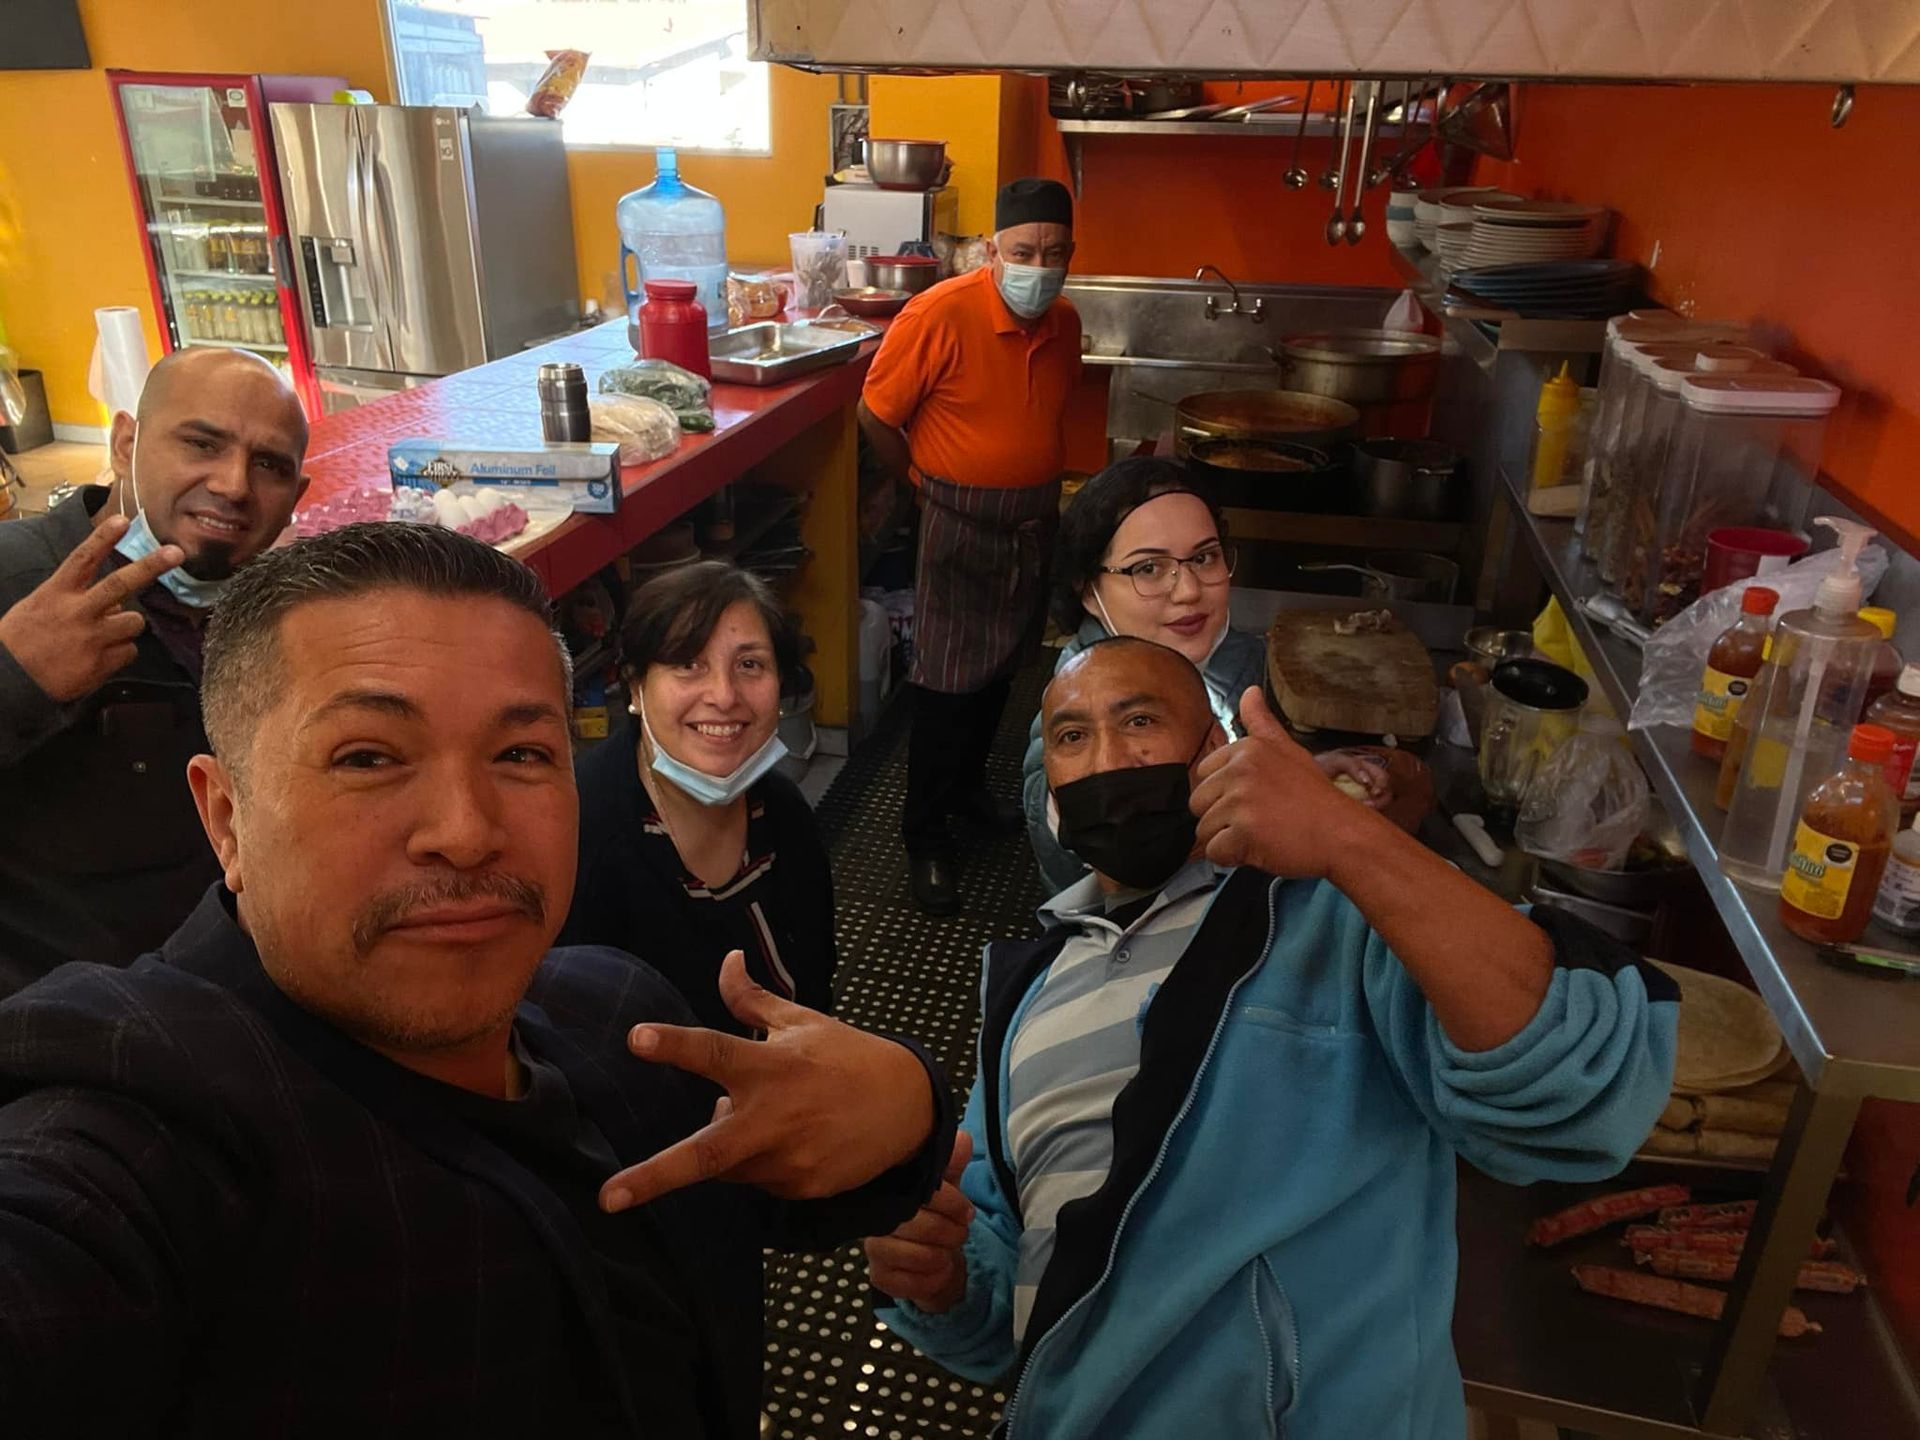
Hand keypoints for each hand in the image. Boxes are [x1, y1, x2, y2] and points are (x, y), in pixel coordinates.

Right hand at [0, 515, 182, 702]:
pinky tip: (99, 657)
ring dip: (126, 626)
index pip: (82, 559)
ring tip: (104, 636)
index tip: (123, 520)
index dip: (103, 538)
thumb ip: (75, 599)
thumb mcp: (38, 607)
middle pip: (120, 583)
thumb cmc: (21, 641)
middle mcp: (77, 611)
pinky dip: (121, 653)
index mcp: (56, 593)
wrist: (10, 681)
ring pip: (134, 621)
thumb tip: (113, 601)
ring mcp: (92, 637)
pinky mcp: (102, 663)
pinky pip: (130, 651)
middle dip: (151, 566)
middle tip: (176, 552)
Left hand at [600, 950, 935, 1212]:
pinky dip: (760, 1160)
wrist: (911, 1108)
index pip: (714, 1052)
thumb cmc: (848, 1057)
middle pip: (706, 1153)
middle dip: (654, 1176)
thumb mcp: (802, 1022)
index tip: (635, 1038)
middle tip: (608, 1197)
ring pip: (727, 1164)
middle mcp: (775, 1118)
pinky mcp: (801, 1188)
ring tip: (770, 1116)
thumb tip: (726, 957)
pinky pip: (758, 1179)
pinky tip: (795, 1139)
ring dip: (728, 1144)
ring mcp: (789, 1159)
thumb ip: (751, 1001)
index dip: (673, 1044)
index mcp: (771, 1067)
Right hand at [865, 1132, 972, 1312]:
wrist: (932, 1258)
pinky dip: (931, 1279)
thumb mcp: (948, 1187)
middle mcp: (875, 1216)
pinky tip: (934, 1271)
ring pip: (915, 1255)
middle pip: (919, 1225)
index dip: (952, 1202)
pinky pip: (910, 1282)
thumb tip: (962, 1140)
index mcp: (891, 1188)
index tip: (966, 1212)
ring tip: (947, 1252)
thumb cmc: (936, 1216)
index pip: (921, 1191)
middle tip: (959, 1234)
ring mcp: (873, 1248)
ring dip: (942, 1256)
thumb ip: (952, 1165)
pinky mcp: (879, 1277)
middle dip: (951, 1232)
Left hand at [1191, 687, 1380, 879]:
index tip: (1255, 798)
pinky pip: (1215, 852)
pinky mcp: (1244, 831)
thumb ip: (1261, 723)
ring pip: (1204, 830)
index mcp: (1246, 749)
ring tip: (1262, 834)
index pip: (1204, 774)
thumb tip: (1249, 690)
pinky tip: (1260, 849)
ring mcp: (1241, 800)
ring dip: (1228, 839)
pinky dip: (1233, 858)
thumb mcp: (1288, 750)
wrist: (1342, 833)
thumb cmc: (1314, 796)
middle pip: (1198, 803)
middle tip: (1259, 819)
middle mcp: (1240, 770)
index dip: (1224, 793)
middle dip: (1222, 818)